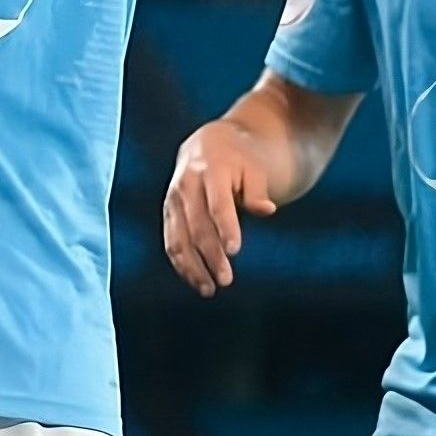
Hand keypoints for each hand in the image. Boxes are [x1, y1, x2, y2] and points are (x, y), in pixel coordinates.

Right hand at [164, 118, 278, 295]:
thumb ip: (257, 191)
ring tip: (209, 289)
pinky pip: (171, 242)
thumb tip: (267, 209)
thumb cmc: (239, 161)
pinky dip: (182, 264)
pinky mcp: (168, 213)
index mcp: (210, 171)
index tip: (234, 251)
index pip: (218, 204)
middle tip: (226, 280)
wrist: (207, 146)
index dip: (226, 227)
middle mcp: (186, 185)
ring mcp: (173, 200)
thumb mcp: (254, 169)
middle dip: (210, 255)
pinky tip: (197, 281)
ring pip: (178, 238)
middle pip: (197, 226)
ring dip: (192, 266)